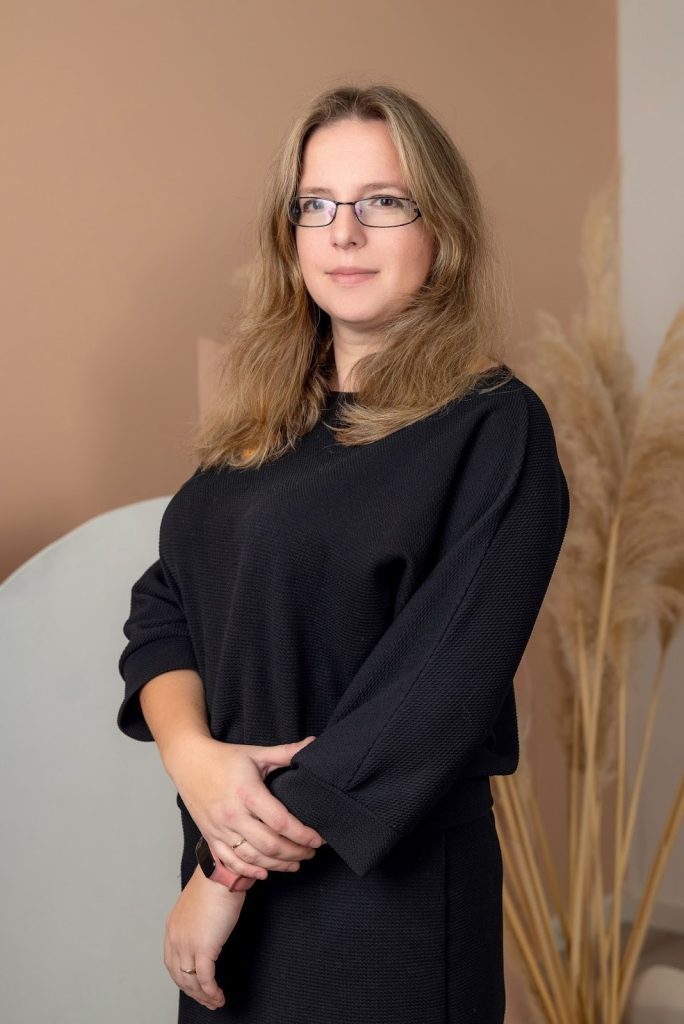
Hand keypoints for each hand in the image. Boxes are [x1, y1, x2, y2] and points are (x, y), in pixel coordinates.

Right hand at [164, 735, 326, 881]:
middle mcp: (233, 815)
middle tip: (312, 851)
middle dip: (296, 852)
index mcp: (247, 792)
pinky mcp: (210, 837)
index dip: (303, 834)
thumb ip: (287, 752)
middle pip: (269, 845)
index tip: (319, 838)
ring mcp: (220, 829)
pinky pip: (231, 862)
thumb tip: (313, 743)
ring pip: (252, 857)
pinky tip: (265, 872)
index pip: (281, 822)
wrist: (188, 762)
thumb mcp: (257, 753)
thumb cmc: (224, 758)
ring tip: (296, 863)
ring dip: (277, 865)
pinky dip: (249, 871)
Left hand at [164, 865, 243, 1010]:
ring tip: (215, 1002)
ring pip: (191, 981)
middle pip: (179, 975)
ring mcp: (187, 944)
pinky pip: (205, 979)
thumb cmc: (216, 883)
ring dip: (203, 996)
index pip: (171, 961)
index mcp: (173, 927)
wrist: (221, 874)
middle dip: (192, 992)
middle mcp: (175, 937)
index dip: (182, 977)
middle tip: (205, 1000)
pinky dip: (211, 992)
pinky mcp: (203, 948)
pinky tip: (218, 997)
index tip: (194, 985)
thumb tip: (208, 931)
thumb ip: (198, 922)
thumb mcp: (200, 905)